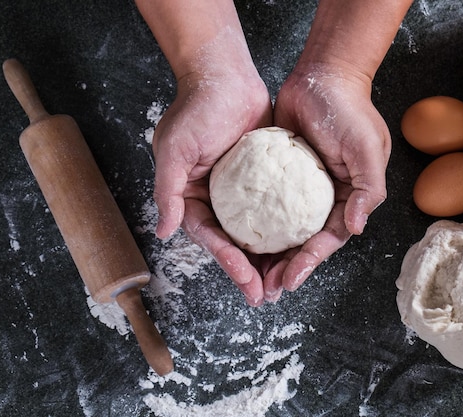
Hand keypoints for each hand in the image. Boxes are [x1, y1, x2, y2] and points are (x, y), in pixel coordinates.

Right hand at [152, 66, 271, 305]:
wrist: (225, 74)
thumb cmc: (197, 108)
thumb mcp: (175, 150)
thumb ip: (168, 191)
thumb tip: (163, 231)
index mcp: (192, 197)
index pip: (210, 238)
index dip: (228, 262)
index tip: (247, 281)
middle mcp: (217, 199)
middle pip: (234, 243)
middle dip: (250, 271)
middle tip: (269, 295)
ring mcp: (242, 191)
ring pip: (256, 232)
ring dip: (269, 259)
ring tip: (285, 282)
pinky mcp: (264, 179)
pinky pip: (276, 209)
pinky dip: (285, 229)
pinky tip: (299, 245)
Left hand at [266, 63, 390, 296]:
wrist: (321, 75)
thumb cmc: (349, 111)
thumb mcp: (367, 150)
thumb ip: (367, 190)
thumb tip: (355, 229)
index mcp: (348, 198)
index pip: (327, 238)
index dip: (309, 261)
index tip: (288, 280)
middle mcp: (324, 198)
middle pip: (303, 240)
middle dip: (286, 267)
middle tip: (265, 289)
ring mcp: (299, 187)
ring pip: (282, 228)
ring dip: (269, 253)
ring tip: (250, 274)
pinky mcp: (276, 174)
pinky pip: (265, 203)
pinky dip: (256, 222)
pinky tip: (240, 237)